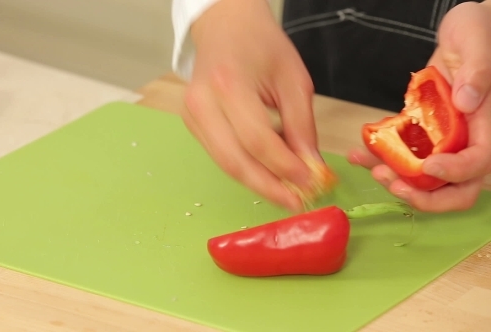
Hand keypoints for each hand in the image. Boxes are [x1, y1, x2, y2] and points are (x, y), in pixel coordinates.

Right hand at [182, 0, 324, 210]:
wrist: (225, 27)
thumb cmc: (261, 46)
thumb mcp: (293, 80)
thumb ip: (301, 126)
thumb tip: (310, 167)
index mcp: (229, 84)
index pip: (257, 140)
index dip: (284, 167)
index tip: (309, 182)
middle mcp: (203, 103)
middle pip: (234, 161)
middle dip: (267, 187)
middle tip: (295, 202)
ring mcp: (192, 116)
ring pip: (225, 164)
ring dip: (257, 182)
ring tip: (285, 193)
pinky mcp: (192, 124)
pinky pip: (220, 156)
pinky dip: (246, 168)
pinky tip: (267, 174)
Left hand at [348, 1, 490, 211]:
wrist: (463, 30)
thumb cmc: (478, 30)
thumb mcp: (478, 41)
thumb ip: (478, 72)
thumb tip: (467, 102)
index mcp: (487, 123)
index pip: (478, 162)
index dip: (454, 172)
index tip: (426, 167)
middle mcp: (469, 138)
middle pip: (457, 187)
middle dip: (426, 196)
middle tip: (393, 184)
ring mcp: (445, 138)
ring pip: (426, 177)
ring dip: (398, 180)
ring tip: (372, 169)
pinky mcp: (424, 133)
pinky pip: (404, 153)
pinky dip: (381, 158)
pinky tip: (359, 154)